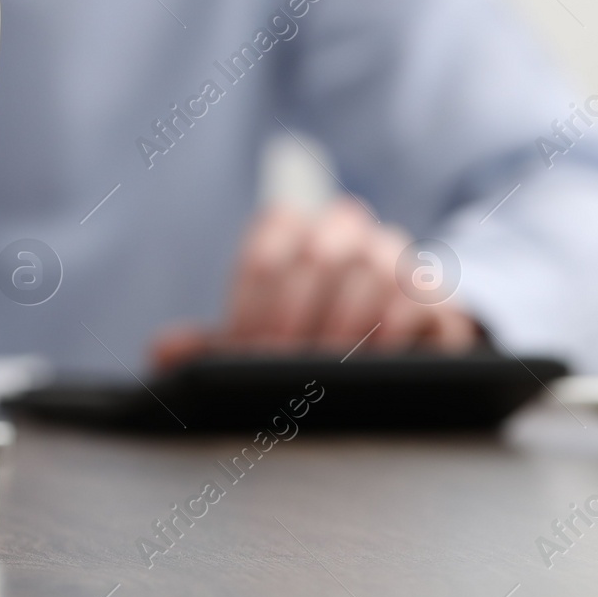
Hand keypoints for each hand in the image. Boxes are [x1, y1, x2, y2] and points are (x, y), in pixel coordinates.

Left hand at [150, 199, 478, 370]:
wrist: (389, 344)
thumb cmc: (307, 334)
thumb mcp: (257, 338)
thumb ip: (209, 345)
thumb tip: (162, 355)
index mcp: (290, 227)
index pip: (265, 251)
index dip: (253, 306)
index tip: (247, 352)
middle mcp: (342, 228)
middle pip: (315, 256)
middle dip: (294, 318)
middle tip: (283, 367)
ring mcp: (393, 254)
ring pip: (371, 267)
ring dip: (344, 322)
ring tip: (326, 368)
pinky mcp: (436, 290)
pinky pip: (420, 293)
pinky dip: (395, 326)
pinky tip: (375, 358)